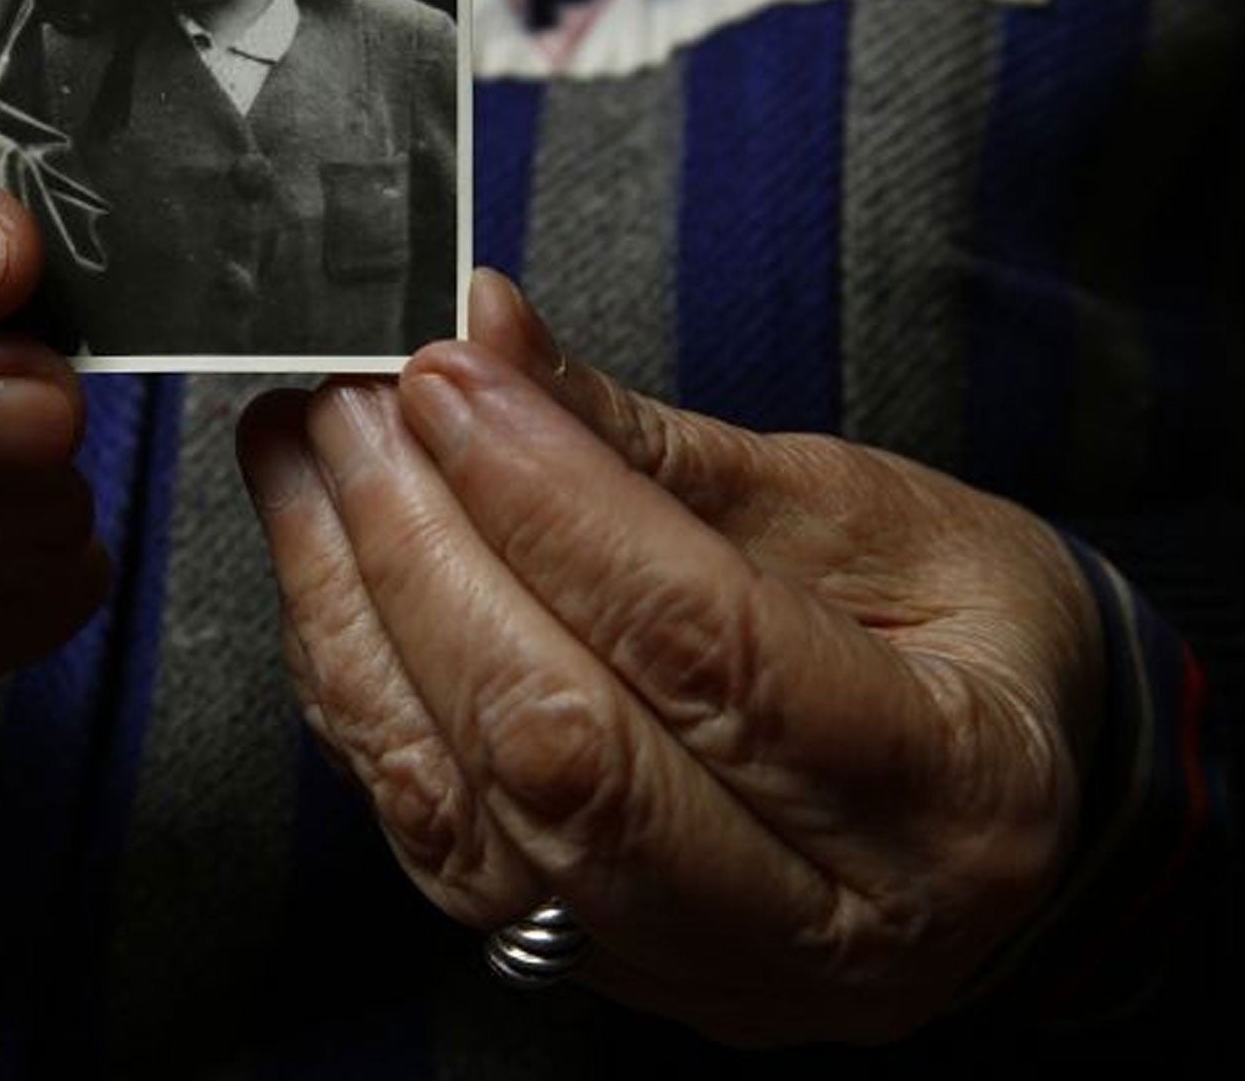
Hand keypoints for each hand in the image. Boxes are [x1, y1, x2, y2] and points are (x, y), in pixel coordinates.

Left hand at [235, 270, 1101, 1044]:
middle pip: (564, 749)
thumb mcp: (855, 511)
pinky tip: (318, 569)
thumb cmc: (954, 634)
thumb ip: (652, 443)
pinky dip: (357, 691)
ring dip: (354, 613)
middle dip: (424, 549)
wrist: (996, 798)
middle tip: (350, 404)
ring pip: (468, 810)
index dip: (551, 502)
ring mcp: (692, 965)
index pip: (705, 647)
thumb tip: (489, 332)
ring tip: (299, 460)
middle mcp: (824, 921)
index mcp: (950, 789)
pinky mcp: (589, 961)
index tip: (446, 378)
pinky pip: (430, 836)